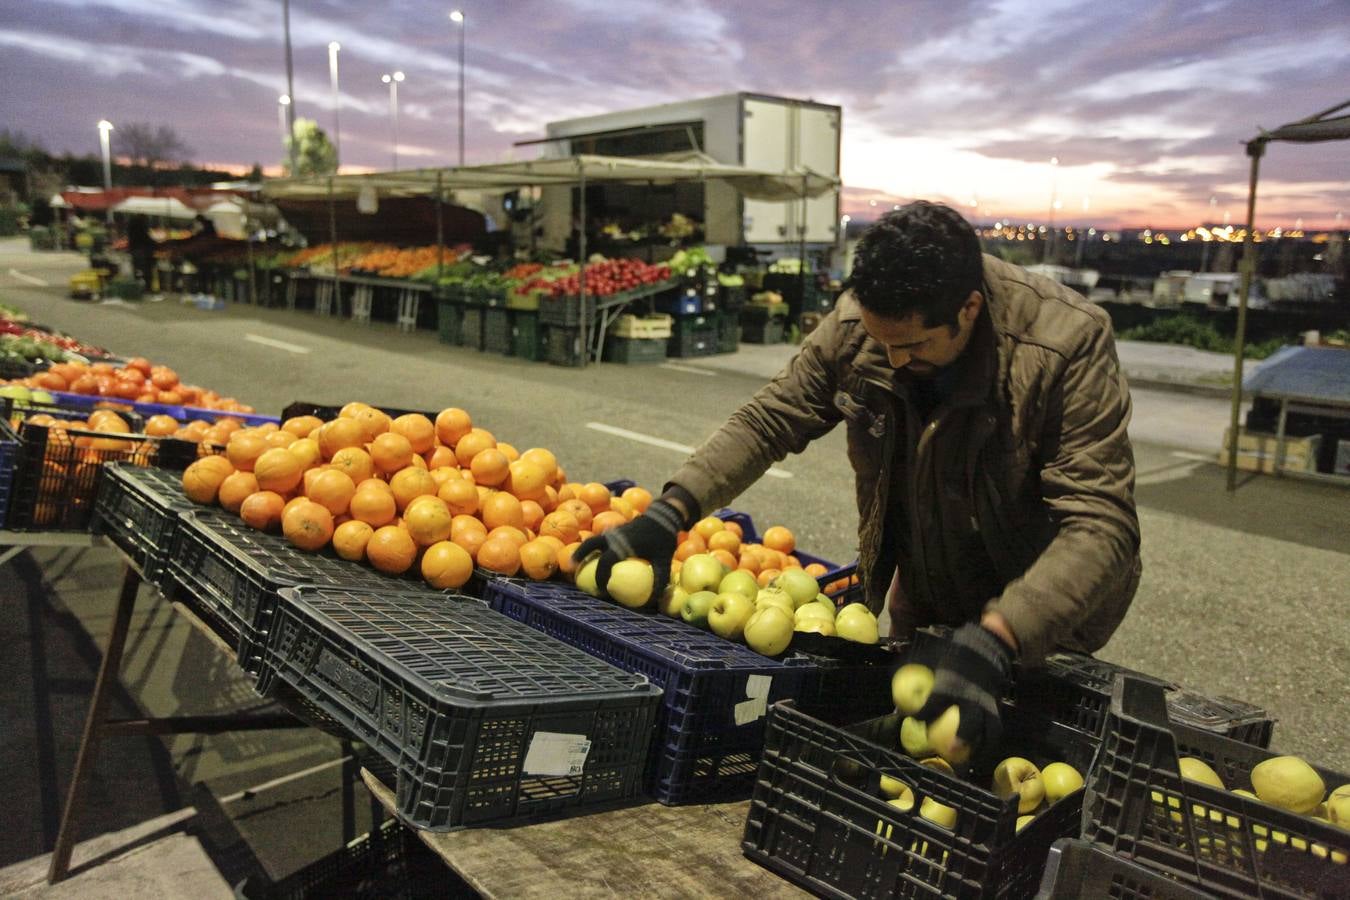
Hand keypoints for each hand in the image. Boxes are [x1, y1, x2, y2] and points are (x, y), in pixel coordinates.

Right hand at [573, 498, 683, 599]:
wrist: (665, 516)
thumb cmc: (663, 538)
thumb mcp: (663, 561)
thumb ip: (659, 579)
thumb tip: (654, 601)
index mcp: (622, 546)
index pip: (605, 564)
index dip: (601, 579)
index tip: (602, 591)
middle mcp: (614, 537)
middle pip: (590, 545)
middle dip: (579, 557)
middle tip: (571, 569)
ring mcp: (614, 531)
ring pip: (593, 540)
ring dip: (582, 550)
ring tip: (573, 561)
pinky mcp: (617, 529)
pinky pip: (600, 538)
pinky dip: (593, 546)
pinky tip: (593, 555)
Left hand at [917, 623, 1014, 762]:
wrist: (986, 646)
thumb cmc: (954, 652)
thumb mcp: (931, 654)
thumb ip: (912, 665)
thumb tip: (892, 677)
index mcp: (953, 684)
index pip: (936, 703)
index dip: (923, 713)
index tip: (913, 717)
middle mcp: (971, 697)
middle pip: (970, 719)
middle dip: (961, 736)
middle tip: (948, 750)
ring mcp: (986, 703)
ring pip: (989, 728)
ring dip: (980, 747)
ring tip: (968, 762)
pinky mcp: (995, 708)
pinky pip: (995, 729)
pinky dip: (988, 743)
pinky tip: (979, 755)